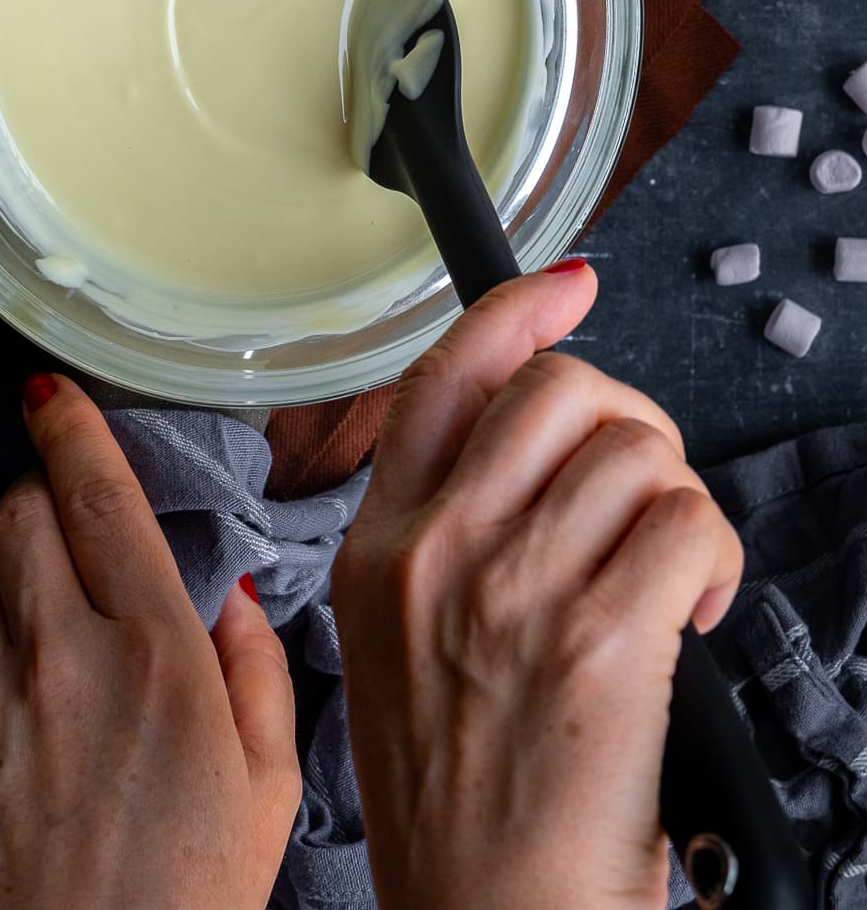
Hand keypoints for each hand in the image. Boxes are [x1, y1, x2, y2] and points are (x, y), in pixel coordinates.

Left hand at [0, 374, 299, 909]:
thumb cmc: (191, 896)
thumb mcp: (271, 780)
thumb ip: (255, 666)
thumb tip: (224, 594)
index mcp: (154, 653)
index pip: (96, 495)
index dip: (70, 425)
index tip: (51, 392)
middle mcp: (60, 662)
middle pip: (14, 517)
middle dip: (37, 506)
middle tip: (68, 544)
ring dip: (4, 592)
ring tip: (46, 650)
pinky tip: (14, 729)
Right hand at [332, 266, 743, 909]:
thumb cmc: (455, 803)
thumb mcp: (394, 644)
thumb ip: (439, 533)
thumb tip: (536, 444)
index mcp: (377, 547)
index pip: (445, 377)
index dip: (516, 309)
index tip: (568, 286)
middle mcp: (435, 552)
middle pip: (558, 390)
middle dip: (628, 422)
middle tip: (645, 492)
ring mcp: (511, 590)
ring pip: (633, 448)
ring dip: (676, 500)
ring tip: (670, 575)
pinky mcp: (596, 640)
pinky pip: (683, 521)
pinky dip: (711, 558)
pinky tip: (690, 615)